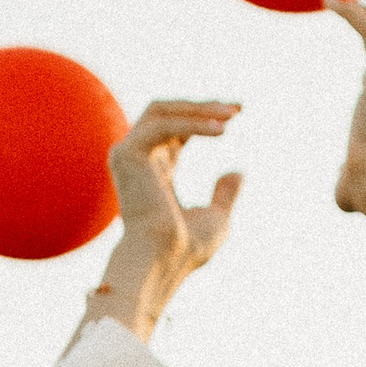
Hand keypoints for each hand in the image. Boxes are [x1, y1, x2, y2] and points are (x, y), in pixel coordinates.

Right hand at [90, 100, 243, 335]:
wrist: (164, 260)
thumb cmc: (187, 249)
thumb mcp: (216, 218)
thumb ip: (224, 194)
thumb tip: (238, 172)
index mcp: (154, 170)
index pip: (175, 129)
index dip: (203, 117)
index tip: (237, 114)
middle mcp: (137, 157)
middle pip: (166, 112)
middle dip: (202, 106)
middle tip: (238, 108)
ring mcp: (128, 154)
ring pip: (162, 111)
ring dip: (199, 109)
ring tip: (233, 115)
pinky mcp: (128, 153)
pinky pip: (163, 124)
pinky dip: (193, 123)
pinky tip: (222, 130)